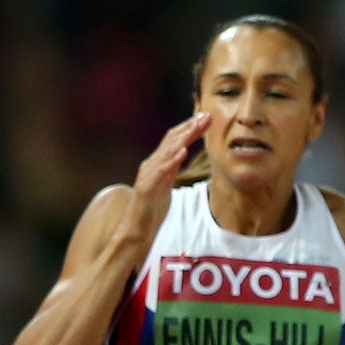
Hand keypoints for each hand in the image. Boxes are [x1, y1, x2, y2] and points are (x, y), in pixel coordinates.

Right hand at [127, 113, 209, 238]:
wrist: (138, 229)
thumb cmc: (153, 208)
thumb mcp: (166, 184)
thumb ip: (172, 168)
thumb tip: (181, 154)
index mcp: (158, 164)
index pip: (175, 141)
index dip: (190, 129)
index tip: (206, 118)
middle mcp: (152, 164)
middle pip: (172, 141)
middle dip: (190, 127)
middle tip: (206, 115)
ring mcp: (148, 175)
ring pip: (167, 152)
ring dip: (184, 138)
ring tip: (197, 126)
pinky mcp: (147, 187)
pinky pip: (161, 171)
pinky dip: (172, 160)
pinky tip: (183, 151)